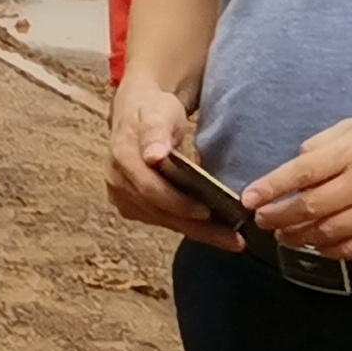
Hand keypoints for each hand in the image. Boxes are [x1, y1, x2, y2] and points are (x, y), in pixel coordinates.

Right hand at [105, 77, 245, 250]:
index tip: (209, 212)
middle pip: (159, 212)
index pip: (151, 190)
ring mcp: (121, 195)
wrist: (136, 111)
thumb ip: (155, 133)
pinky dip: (187, 225)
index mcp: (122, 157)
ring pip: (163, 220)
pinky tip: (211, 230)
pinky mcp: (130, 205)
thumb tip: (153, 156)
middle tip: (234, 239)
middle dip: (198, 228)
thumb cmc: (153, 110)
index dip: (179, 204)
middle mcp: (117, 181)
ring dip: (196, 232)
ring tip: (230, 239)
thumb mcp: (158, 112)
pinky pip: (161, 220)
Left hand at [246, 114, 351, 260]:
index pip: (300, 174)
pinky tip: (317, 247)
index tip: (249, 198)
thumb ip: (323, 145)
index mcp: (351, 153)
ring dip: (298, 238)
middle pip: (308, 208)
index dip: (270, 188)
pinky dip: (330, 252)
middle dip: (277, 218)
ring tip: (283, 236)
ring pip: (327, 233)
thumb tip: (295, 164)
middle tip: (262, 220)